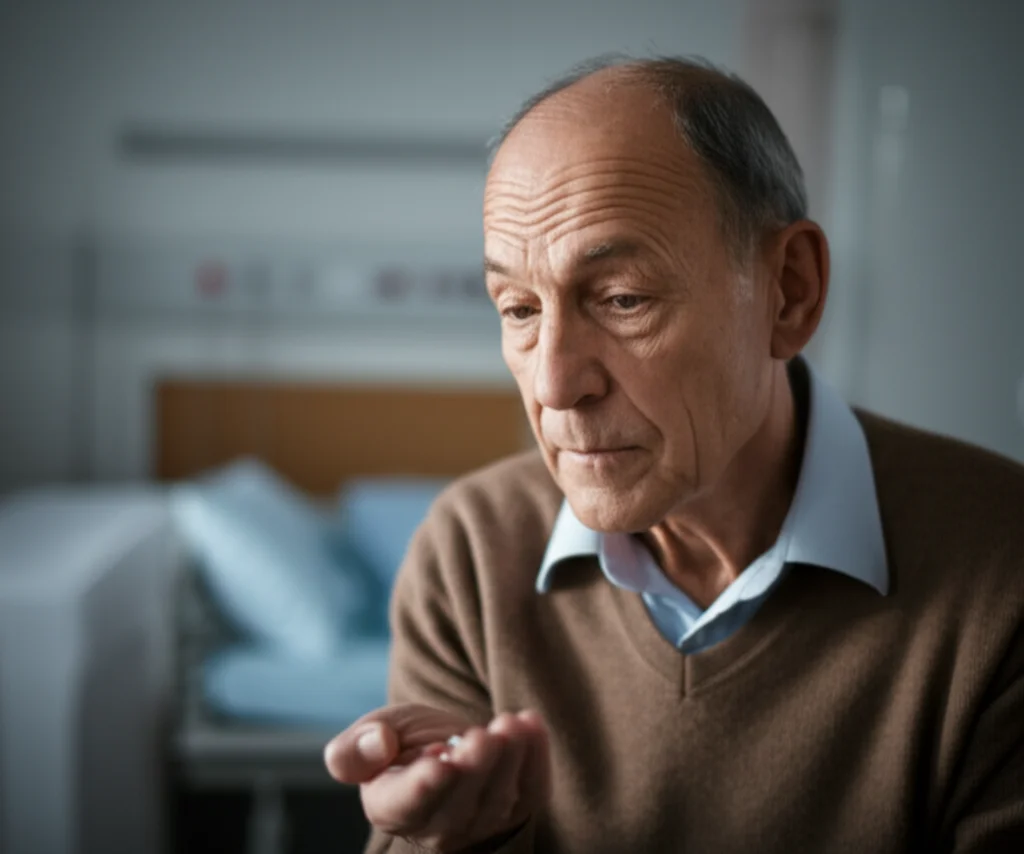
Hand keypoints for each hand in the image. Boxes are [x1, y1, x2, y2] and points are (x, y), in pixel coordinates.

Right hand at [324, 703, 549, 851]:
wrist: (444, 746)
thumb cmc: (400, 744)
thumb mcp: (369, 734)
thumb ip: (355, 749)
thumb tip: (379, 744)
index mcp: (392, 807)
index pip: (410, 804)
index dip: (425, 785)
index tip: (440, 762)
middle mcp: (438, 827)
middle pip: (460, 806)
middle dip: (474, 768)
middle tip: (481, 735)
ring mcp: (482, 822)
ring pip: (500, 798)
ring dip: (509, 759)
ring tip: (510, 723)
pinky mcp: (517, 807)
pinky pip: (532, 788)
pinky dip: (536, 757)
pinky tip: (531, 722)